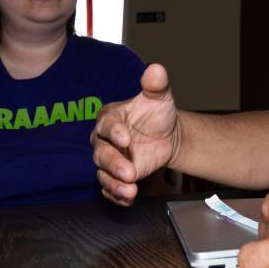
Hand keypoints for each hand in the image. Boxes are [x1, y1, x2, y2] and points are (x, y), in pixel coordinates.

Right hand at [91, 63, 179, 205]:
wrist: (167, 135)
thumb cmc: (157, 114)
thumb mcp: (159, 97)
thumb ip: (155, 85)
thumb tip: (156, 69)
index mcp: (111, 118)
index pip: (106, 125)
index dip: (114, 132)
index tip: (125, 138)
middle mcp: (105, 140)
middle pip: (102, 154)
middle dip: (114, 164)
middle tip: (129, 172)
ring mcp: (110, 160)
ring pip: (104, 174)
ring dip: (114, 184)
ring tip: (129, 190)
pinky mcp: (116, 177)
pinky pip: (111, 188)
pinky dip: (118, 196)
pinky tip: (128, 199)